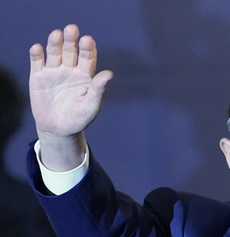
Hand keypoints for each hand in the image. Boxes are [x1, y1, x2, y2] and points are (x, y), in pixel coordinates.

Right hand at [29, 25, 112, 167]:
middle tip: (72, 29)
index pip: (88, 58)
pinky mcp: (38, 77)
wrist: (59, 129)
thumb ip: (98, 89)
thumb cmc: (79, 117)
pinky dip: (36, 55)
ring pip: (54, 54)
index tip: (88, 40)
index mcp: (86, 75)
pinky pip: (37, 63)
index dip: (88, 49)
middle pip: (71, 52)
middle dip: (71, 41)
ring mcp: (54, 72)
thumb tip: (109, 74)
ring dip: (54, 44)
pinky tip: (37, 49)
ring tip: (56, 34)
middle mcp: (70, 70)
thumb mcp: (91, 105)